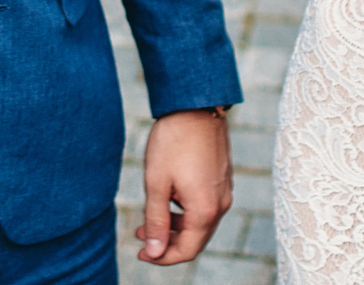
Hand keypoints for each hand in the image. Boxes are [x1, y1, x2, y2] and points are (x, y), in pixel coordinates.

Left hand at [138, 107, 233, 264]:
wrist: (196, 105)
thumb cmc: (173, 142)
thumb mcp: (157, 184)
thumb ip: (156, 221)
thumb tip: (155, 252)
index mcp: (205, 210)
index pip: (186, 251)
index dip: (162, 257)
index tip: (140, 252)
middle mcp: (221, 205)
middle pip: (195, 240)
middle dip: (167, 243)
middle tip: (140, 235)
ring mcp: (224, 191)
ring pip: (200, 223)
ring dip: (175, 227)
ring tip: (148, 220)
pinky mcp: (222, 179)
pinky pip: (205, 206)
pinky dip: (185, 212)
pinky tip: (167, 200)